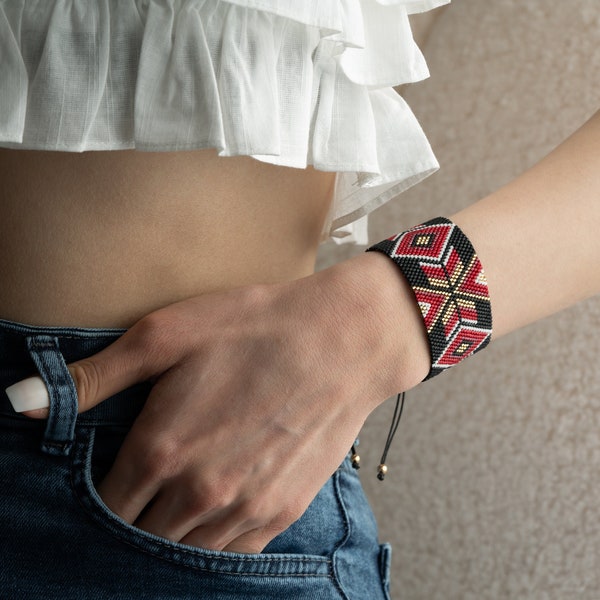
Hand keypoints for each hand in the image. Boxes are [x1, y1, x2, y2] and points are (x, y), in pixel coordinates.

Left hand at [59, 254, 428, 553]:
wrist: (343, 340)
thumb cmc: (255, 328)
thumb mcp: (167, 333)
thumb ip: (92, 378)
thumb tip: (17, 404)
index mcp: (161, 449)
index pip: (104, 508)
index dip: (94, 503)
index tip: (103, 488)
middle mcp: (198, 491)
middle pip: (140, 539)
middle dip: (128, 525)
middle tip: (136, 499)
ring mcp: (244, 508)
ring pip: (185, 555)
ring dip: (169, 539)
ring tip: (171, 510)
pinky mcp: (282, 511)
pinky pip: (231, 556)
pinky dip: (212, 546)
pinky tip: (211, 518)